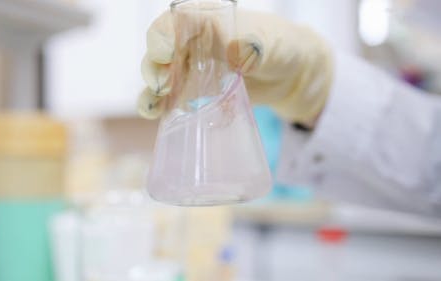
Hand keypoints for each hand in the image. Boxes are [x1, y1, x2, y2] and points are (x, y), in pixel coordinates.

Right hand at [138, 9, 332, 124]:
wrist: (291, 74)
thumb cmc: (281, 47)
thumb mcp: (271, 44)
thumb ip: (254, 46)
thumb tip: (236, 50)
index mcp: (207, 21)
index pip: (175, 23)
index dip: (163, 36)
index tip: (164, 54)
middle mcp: (193, 43)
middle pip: (160, 51)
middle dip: (154, 68)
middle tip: (161, 86)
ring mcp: (192, 68)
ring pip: (161, 76)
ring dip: (152, 91)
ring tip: (153, 107)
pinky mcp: (196, 92)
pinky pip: (172, 98)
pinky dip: (162, 107)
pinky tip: (159, 115)